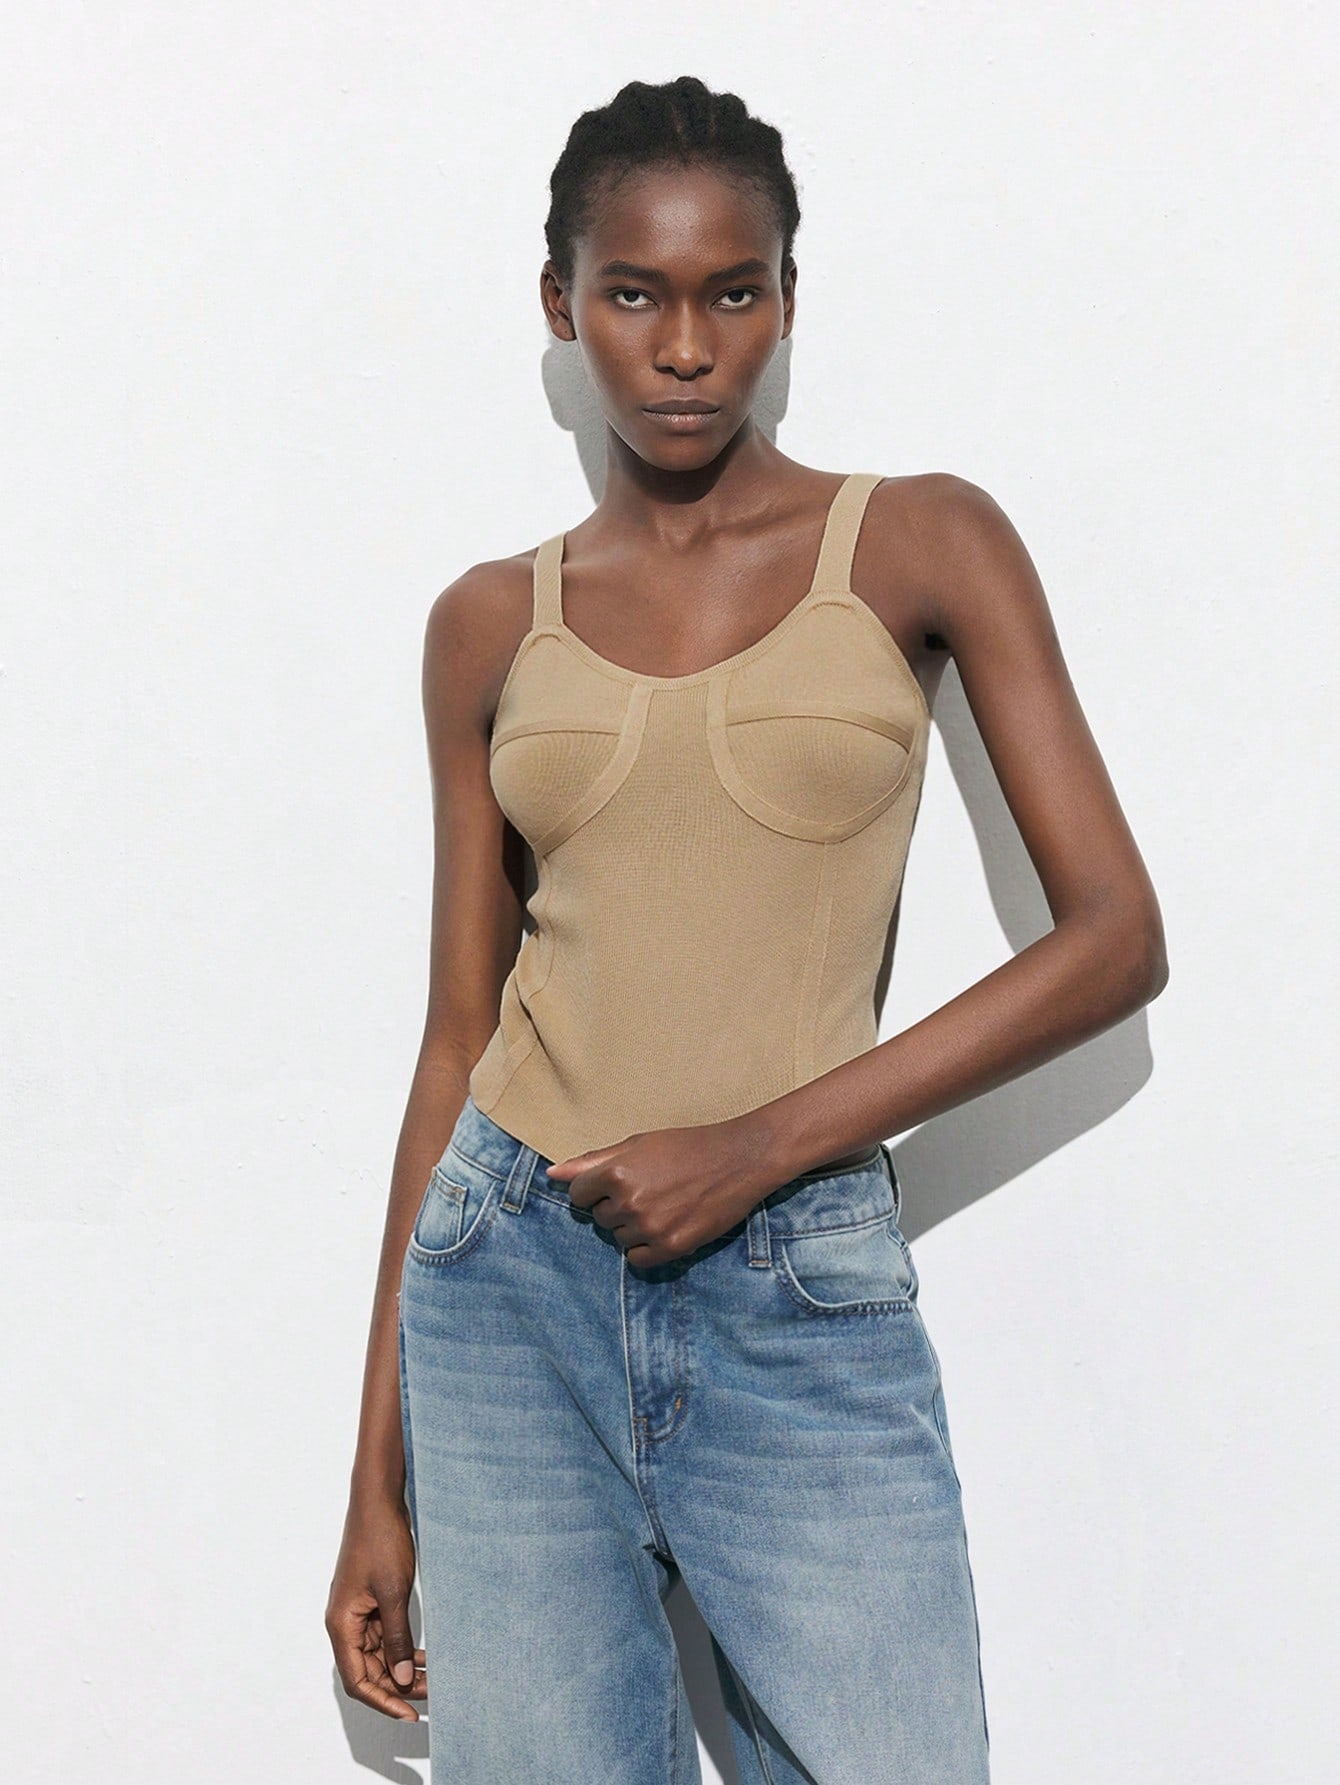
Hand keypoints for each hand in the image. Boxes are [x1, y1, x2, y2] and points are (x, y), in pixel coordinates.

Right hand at [326, 1495, 424, 1721]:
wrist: (378, 1501)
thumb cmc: (380, 1540)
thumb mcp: (394, 1592)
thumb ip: (397, 1637)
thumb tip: (400, 1678)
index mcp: (341, 1624)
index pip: (358, 1680)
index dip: (383, 1702)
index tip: (410, 1714)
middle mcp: (345, 1622)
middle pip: (368, 1671)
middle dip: (397, 1687)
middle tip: (432, 1694)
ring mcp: (356, 1612)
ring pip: (377, 1655)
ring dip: (401, 1669)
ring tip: (433, 1678)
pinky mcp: (369, 1601)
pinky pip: (383, 1636)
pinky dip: (401, 1648)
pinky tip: (423, 1656)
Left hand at [545, 1121, 768, 1267]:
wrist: (739, 1159)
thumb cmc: (687, 1147)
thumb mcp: (638, 1145)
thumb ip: (592, 1162)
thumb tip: (552, 1174)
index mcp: (616, 1172)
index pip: (578, 1195)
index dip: (595, 1189)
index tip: (617, 1183)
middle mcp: (629, 1202)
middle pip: (600, 1218)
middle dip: (617, 1207)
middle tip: (650, 1190)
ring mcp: (650, 1227)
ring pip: (619, 1239)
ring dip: (634, 1227)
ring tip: (663, 1205)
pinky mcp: (672, 1247)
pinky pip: (638, 1260)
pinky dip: (647, 1248)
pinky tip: (665, 1227)